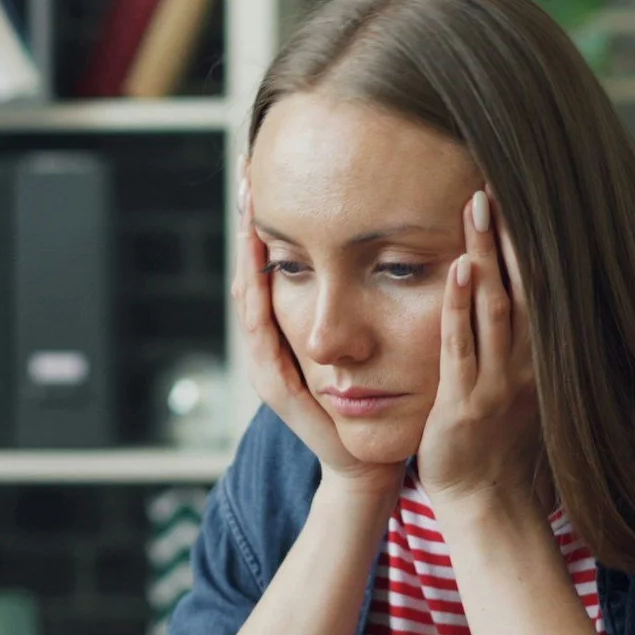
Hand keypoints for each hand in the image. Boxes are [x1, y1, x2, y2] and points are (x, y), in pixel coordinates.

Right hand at [233, 177, 399, 495]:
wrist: (366, 463)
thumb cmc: (376, 401)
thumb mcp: (370, 339)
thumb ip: (368, 299)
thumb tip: (390, 244)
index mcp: (290, 329)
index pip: (272, 263)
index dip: (268, 220)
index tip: (268, 172)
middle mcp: (270, 343)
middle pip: (250, 270)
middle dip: (247, 222)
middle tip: (246, 172)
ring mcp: (266, 363)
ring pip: (247, 295)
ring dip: (245, 251)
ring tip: (248, 207)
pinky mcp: (274, 384)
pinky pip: (258, 331)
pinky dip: (256, 296)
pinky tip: (257, 266)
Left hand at [416, 187, 548, 517]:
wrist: (487, 501)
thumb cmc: (495, 441)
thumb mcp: (516, 384)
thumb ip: (516, 340)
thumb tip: (515, 291)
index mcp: (538, 356)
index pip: (536, 285)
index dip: (527, 240)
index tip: (517, 194)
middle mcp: (526, 364)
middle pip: (520, 284)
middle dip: (508, 233)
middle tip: (494, 180)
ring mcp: (498, 382)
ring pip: (494, 307)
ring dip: (485, 255)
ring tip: (476, 207)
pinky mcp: (465, 403)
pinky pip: (462, 348)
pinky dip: (459, 307)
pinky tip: (454, 270)